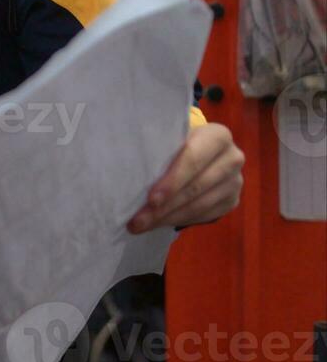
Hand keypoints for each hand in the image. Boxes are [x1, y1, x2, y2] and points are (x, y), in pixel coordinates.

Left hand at [128, 122, 243, 232]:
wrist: (201, 150)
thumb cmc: (176, 141)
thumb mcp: (170, 138)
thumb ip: (160, 147)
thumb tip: (127, 165)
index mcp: (217, 136)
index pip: (193, 160)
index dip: (171, 181)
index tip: (151, 199)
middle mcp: (232, 158)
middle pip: (195, 187)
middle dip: (165, 206)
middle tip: (139, 220)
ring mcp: (235, 182)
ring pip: (200, 205)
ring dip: (169, 218)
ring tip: (142, 225)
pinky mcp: (232, 200)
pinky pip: (205, 215)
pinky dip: (180, 220)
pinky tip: (160, 223)